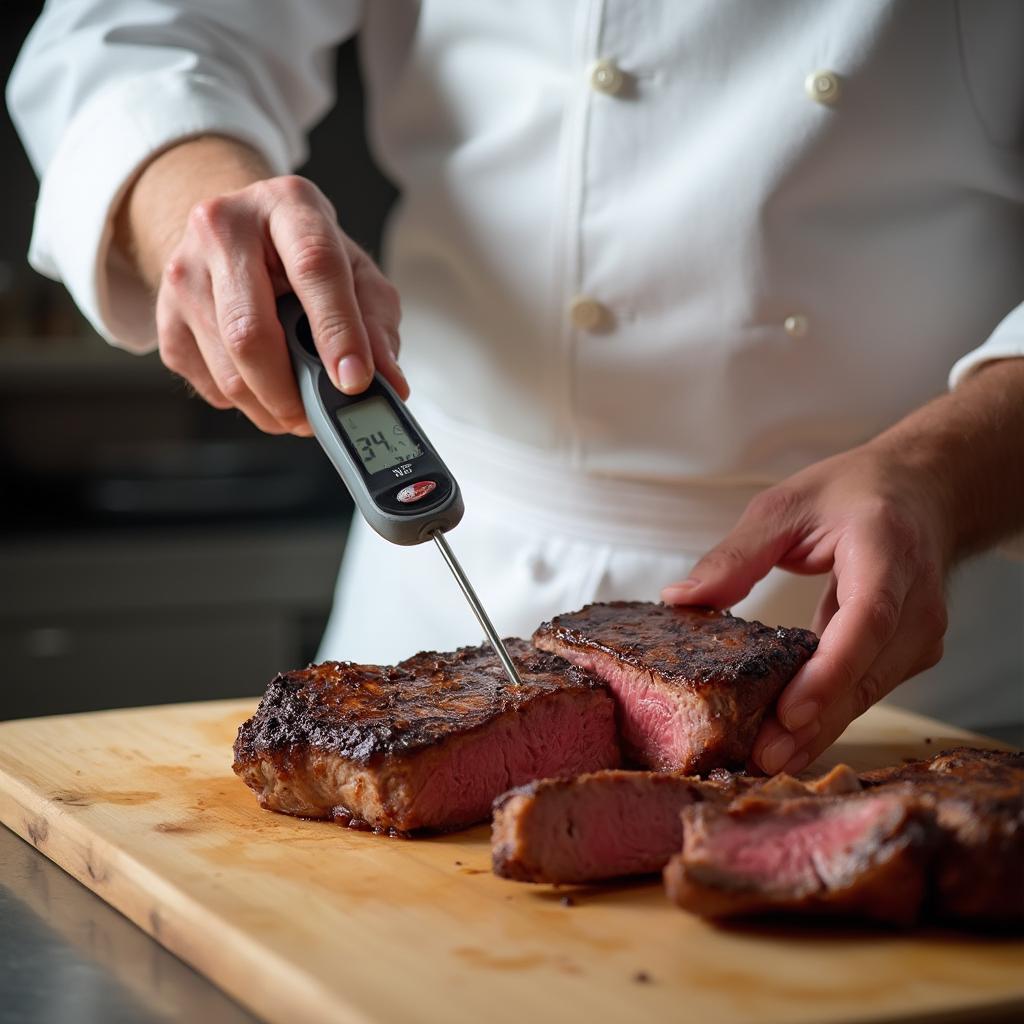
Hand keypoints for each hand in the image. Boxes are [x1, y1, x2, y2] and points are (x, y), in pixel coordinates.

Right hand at [157, 175, 406, 434]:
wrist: (236, 235)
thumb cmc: (305, 256)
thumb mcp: (356, 274)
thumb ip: (377, 325)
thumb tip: (389, 383)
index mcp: (287, 204)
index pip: (314, 268)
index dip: (338, 332)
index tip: (354, 380)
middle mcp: (223, 227)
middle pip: (251, 332)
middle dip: (292, 391)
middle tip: (319, 416)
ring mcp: (184, 270)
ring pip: (227, 370)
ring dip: (271, 407)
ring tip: (299, 407)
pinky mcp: (164, 314)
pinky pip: (208, 383)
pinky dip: (245, 401)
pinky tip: (263, 384)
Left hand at [661, 442, 951, 774]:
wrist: (924, 493)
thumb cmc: (853, 494)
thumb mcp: (786, 505)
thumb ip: (737, 553)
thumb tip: (680, 598)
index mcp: (887, 549)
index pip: (868, 619)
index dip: (831, 670)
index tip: (791, 712)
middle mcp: (917, 598)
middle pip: (868, 670)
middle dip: (816, 721)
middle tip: (763, 757)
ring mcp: (922, 631)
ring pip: (870, 691)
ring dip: (821, 729)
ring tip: (768, 759)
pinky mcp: (911, 652)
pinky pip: (868, 688)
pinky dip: (831, 714)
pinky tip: (791, 739)